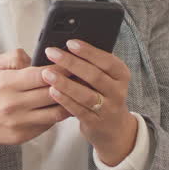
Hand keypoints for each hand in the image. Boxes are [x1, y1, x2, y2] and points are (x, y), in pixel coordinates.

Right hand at [0, 49, 66, 161]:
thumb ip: (12, 58)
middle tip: (81, 76)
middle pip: (53, 93)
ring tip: (77, 92)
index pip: (42, 75)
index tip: (71, 62)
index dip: (60, 68)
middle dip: (70, 83)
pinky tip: (62, 106)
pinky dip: (56, 115)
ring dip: (68, 102)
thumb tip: (34, 58)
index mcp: (6, 84)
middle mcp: (14, 104)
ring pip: (56, 112)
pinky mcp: (23, 135)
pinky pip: (48, 124)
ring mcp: (19, 122)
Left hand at [41, 40, 135, 165]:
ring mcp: (108, 109)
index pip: (107, 60)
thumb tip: (68, 47)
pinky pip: (78, 110)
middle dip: (71, 63)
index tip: (70, 42)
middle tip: (52, 53)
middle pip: (94, 76)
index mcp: (121, 75)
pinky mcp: (95, 122)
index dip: (88, 51)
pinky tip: (52, 91)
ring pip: (86, 95)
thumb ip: (93, 64)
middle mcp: (117, 91)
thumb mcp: (107, 78)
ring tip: (47, 73)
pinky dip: (65, 100)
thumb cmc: (104, 94)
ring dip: (65, 83)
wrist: (114, 127)